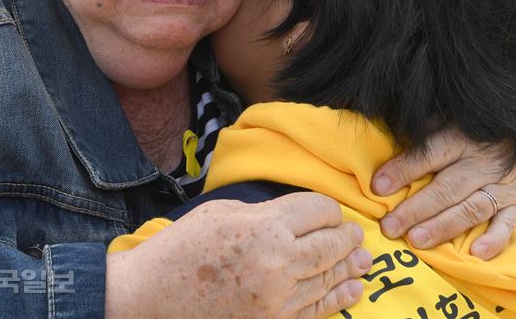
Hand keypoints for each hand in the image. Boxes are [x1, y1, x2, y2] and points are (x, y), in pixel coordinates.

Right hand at [105, 192, 370, 318]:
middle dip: (346, 236)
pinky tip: (354, 289)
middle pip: (332, 244)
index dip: (327, 208)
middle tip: (355, 233)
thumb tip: (297, 216)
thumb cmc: (181, 248)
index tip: (326, 210)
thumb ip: (265, 211)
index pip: (318, 210)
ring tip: (364, 259)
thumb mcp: (222, 212)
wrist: (151, 298)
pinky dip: (339, 298)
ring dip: (350, 266)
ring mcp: (278, 300)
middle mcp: (278, 263)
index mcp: (264, 226)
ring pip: (329, 277)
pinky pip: (318, 310)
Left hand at [372, 128, 515, 259]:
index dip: (403, 171)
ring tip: (416, 240)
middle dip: (416, 209)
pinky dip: (494, 240)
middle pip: (446, 188)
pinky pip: (507, 224)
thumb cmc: (470, 129)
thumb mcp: (445, 121)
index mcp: (460, 139)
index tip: (378, 187)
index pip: (429, 155)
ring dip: (443, 227)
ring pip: (471, 209)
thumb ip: (422, 133)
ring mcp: (501, 185)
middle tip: (390, 226)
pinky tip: (475, 253)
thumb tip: (387, 144)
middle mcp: (482, 162)